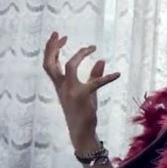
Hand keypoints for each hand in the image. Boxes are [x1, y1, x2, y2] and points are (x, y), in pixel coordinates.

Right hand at [43, 31, 120, 148]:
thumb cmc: (83, 110)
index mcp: (60, 85)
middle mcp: (61, 87)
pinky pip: (95, 83)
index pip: (49, 64)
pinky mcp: (83, 97)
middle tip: (60, 35)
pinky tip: (117, 74)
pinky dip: (107, 77)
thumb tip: (102, 60)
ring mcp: (71, 91)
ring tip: (92, 48)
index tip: (58, 37)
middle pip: (50, 64)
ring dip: (80, 55)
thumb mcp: (88, 90)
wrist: (82, 132)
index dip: (51, 49)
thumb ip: (94, 75)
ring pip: (70, 67)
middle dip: (53, 48)